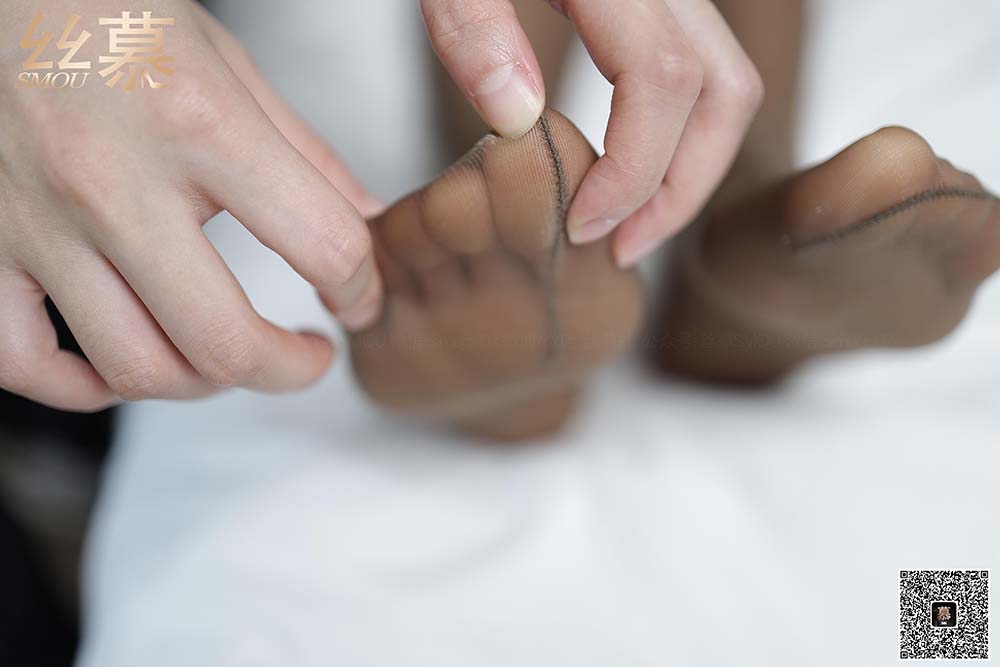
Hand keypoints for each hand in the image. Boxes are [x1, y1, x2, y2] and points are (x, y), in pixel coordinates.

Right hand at [0, 1, 382, 411]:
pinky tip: (123, 367)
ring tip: (228, 357)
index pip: (322, 245)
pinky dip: (83, 389)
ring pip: (135, 368)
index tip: (358, 297)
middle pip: (225, 341)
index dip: (361, 287)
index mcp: (198, 121)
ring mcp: (35, 222)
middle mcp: (112, 181)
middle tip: (308, 357)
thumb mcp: (227, 62)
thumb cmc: (108, 11)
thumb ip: (304, 152)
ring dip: (203, 383)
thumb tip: (367, 221)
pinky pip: (24, 364)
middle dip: (291, 368)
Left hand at [420, 0, 762, 265]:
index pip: (667, 80)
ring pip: (723, 80)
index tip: (583, 227)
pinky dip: (674, 129)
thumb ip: (472, 27)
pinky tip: (625, 165)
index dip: (637, 171)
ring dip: (688, 164)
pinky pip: (692, 64)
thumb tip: (519, 122)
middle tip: (624, 248)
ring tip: (629, 223)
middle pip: (727, 89)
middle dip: (684, 186)